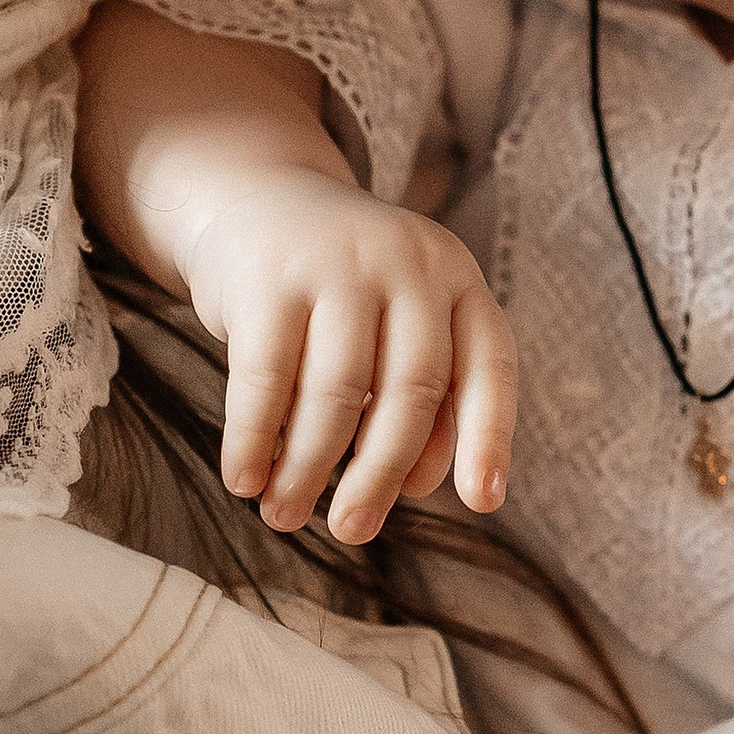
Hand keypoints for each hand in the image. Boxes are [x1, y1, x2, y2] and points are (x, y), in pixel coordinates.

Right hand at [179, 171, 517, 540]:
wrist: (256, 202)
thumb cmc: (342, 291)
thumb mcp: (399, 320)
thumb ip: (424, 391)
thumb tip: (419, 486)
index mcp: (456, 277)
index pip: (488, 364)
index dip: (489, 437)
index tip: (483, 503)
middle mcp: (408, 262)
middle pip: (411, 390)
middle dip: (379, 474)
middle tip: (352, 532)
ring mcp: (338, 263)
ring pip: (336, 392)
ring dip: (308, 468)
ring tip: (284, 515)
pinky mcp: (268, 277)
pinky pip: (265, 379)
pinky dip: (254, 440)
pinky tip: (244, 479)